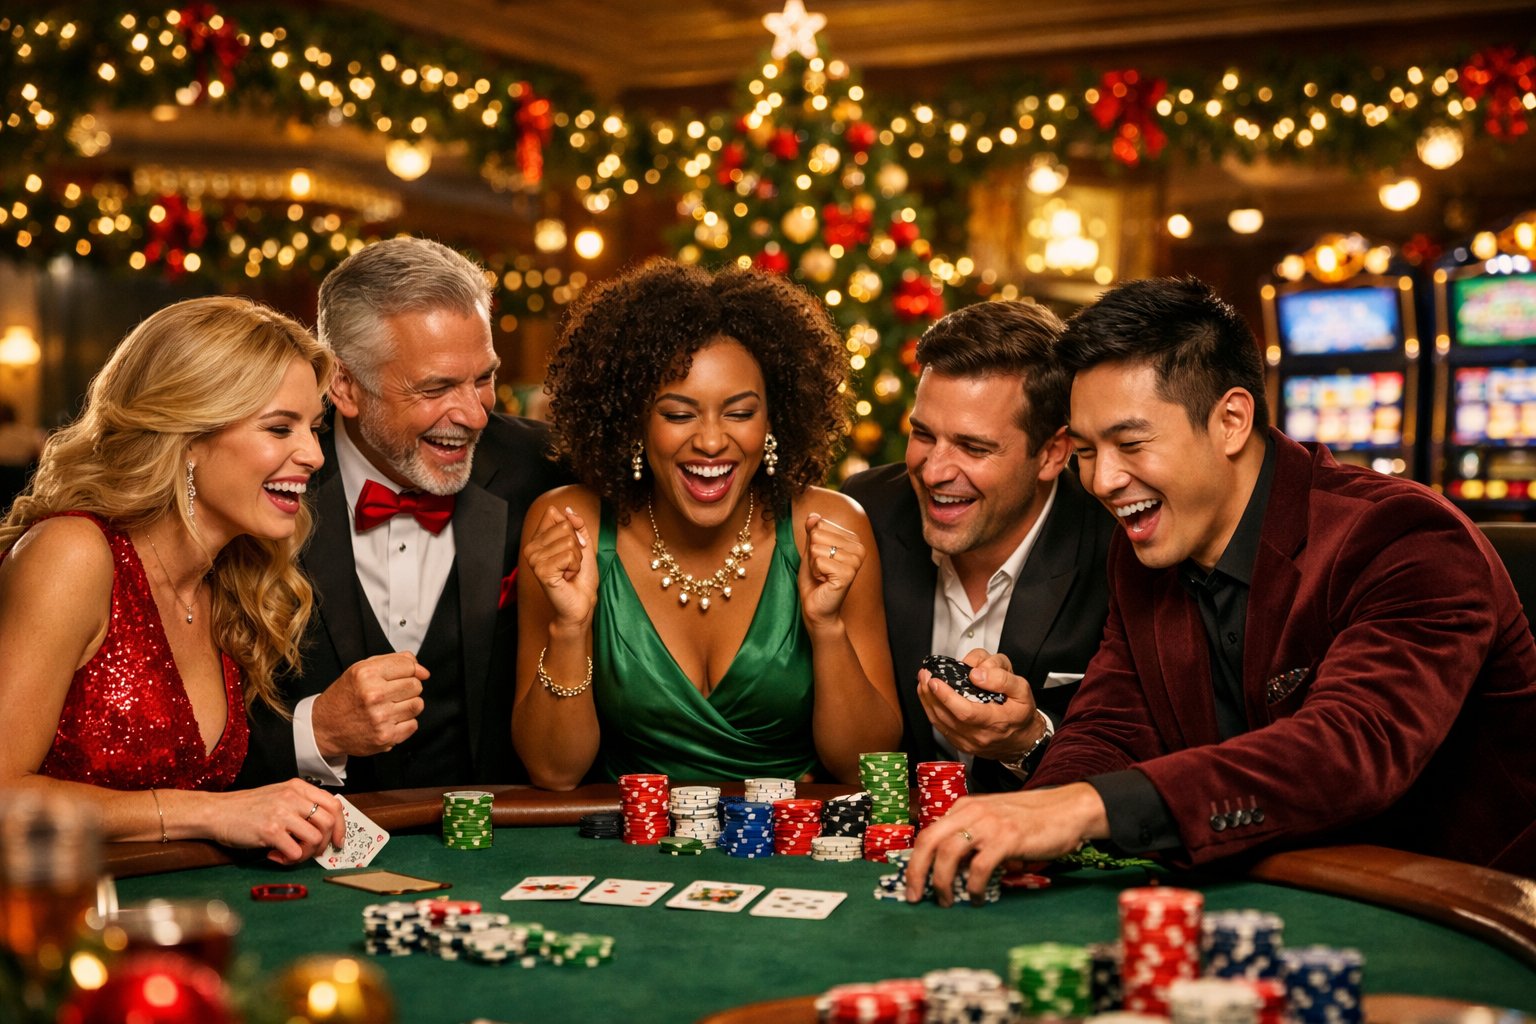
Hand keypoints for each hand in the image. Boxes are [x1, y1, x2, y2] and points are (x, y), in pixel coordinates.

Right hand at [210, 779, 345, 865]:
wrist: (216, 812)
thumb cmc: (247, 808)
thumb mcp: (279, 796)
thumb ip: (301, 805)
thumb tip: (326, 828)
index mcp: (298, 787)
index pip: (334, 805)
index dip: (341, 826)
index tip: (338, 841)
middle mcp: (293, 797)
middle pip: (329, 823)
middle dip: (324, 843)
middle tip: (309, 852)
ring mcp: (282, 813)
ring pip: (315, 839)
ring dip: (305, 853)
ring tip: (289, 853)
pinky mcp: (270, 830)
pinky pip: (295, 852)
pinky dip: (288, 859)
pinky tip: (274, 855)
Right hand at [311, 652, 428, 757]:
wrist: (324, 727)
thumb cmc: (345, 696)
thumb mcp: (361, 669)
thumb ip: (393, 661)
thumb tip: (422, 670)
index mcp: (367, 674)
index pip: (409, 666)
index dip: (411, 670)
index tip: (406, 674)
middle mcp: (374, 695)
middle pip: (416, 685)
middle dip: (409, 687)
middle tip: (393, 692)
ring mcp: (380, 718)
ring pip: (417, 705)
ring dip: (408, 705)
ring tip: (392, 706)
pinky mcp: (385, 737)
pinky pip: (413, 725)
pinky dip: (405, 723)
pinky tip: (390, 720)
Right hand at [523, 505, 596, 627]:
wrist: (582, 603)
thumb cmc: (581, 577)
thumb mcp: (583, 544)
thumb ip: (577, 525)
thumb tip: (568, 509)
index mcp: (537, 540)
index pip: (553, 514)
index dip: (572, 529)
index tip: (573, 548)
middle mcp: (531, 548)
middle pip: (564, 526)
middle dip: (577, 546)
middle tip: (571, 563)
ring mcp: (534, 560)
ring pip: (569, 541)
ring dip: (577, 558)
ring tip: (569, 571)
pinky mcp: (541, 570)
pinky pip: (569, 555)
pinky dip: (575, 566)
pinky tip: (567, 577)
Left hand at [797, 513, 864, 628]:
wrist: (817, 608)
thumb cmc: (815, 581)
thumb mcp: (811, 551)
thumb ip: (813, 532)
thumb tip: (813, 515)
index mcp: (853, 540)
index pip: (820, 524)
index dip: (813, 544)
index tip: (822, 560)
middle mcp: (859, 548)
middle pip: (818, 534)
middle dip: (812, 554)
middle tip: (821, 570)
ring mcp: (855, 561)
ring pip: (816, 547)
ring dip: (813, 564)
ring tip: (822, 576)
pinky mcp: (848, 573)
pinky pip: (818, 560)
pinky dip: (815, 572)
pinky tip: (824, 581)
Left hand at [904, 783, 1108, 905]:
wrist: (1067, 809)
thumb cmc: (1031, 819)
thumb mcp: (993, 820)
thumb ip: (972, 835)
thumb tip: (950, 867)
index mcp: (964, 807)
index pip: (928, 833)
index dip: (915, 861)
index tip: (911, 883)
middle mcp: (971, 812)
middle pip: (929, 841)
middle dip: (916, 872)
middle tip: (914, 897)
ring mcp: (989, 824)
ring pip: (949, 853)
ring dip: (942, 882)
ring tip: (946, 901)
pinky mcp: (1008, 838)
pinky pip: (980, 866)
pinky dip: (974, 886)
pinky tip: (978, 897)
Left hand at [917, 650, 1043, 760]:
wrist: (1021, 740)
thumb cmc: (1020, 714)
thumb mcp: (1022, 690)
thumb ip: (1002, 679)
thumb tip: (977, 673)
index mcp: (996, 722)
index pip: (966, 712)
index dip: (947, 696)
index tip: (936, 681)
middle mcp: (979, 735)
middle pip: (947, 717)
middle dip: (931, 694)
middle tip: (925, 675)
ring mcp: (967, 742)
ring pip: (939, 722)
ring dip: (927, 700)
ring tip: (922, 681)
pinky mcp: (960, 743)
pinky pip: (940, 727)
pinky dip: (930, 709)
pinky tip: (927, 696)